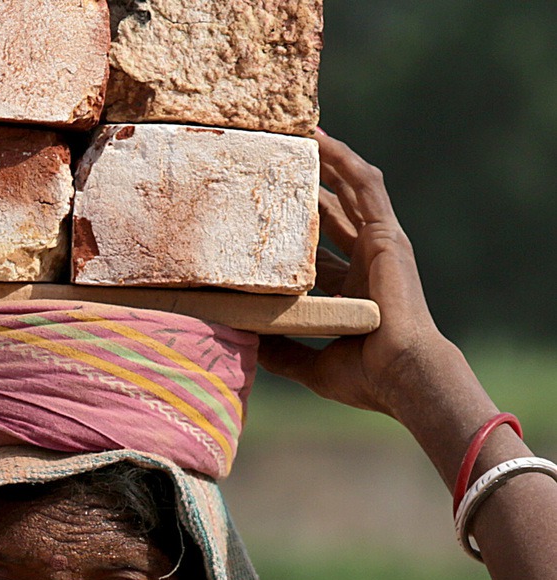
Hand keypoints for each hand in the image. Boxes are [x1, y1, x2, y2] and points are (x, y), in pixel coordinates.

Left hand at [258, 132, 450, 419]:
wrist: (402, 374)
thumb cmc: (365, 378)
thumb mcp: (310, 363)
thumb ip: (280, 350)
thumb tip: (245, 341)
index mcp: (351, 293)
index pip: (317, 254)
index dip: (293, 234)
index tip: (261, 220)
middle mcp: (365, 264)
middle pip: (330, 214)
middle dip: (305, 189)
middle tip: (273, 165)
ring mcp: (378, 245)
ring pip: (347, 190)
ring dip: (324, 161)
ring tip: (296, 134)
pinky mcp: (387, 234)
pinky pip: (364, 185)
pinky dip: (344, 159)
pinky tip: (320, 137)